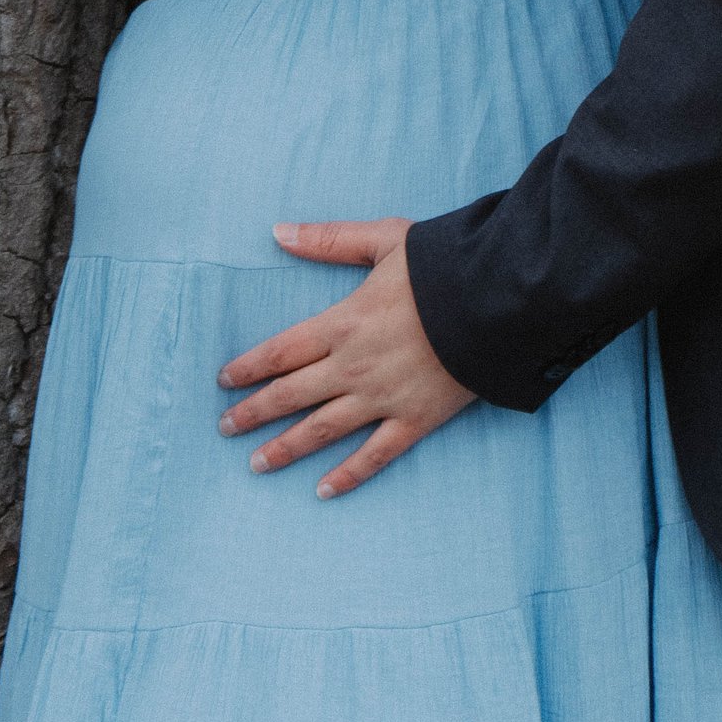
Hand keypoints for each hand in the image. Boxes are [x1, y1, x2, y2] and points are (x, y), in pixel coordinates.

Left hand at [218, 222, 477, 496]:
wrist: (497, 301)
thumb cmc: (442, 266)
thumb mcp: (384, 240)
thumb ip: (329, 239)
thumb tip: (278, 231)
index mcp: (342, 323)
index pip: (280, 351)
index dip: (248, 368)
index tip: (223, 381)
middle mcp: (353, 366)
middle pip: (290, 394)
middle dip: (254, 412)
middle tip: (225, 428)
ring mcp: (382, 397)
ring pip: (322, 429)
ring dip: (286, 448)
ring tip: (256, 464)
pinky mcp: (414, 420)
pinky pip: (375, 454)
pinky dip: (348, 474)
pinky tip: (324, 490)